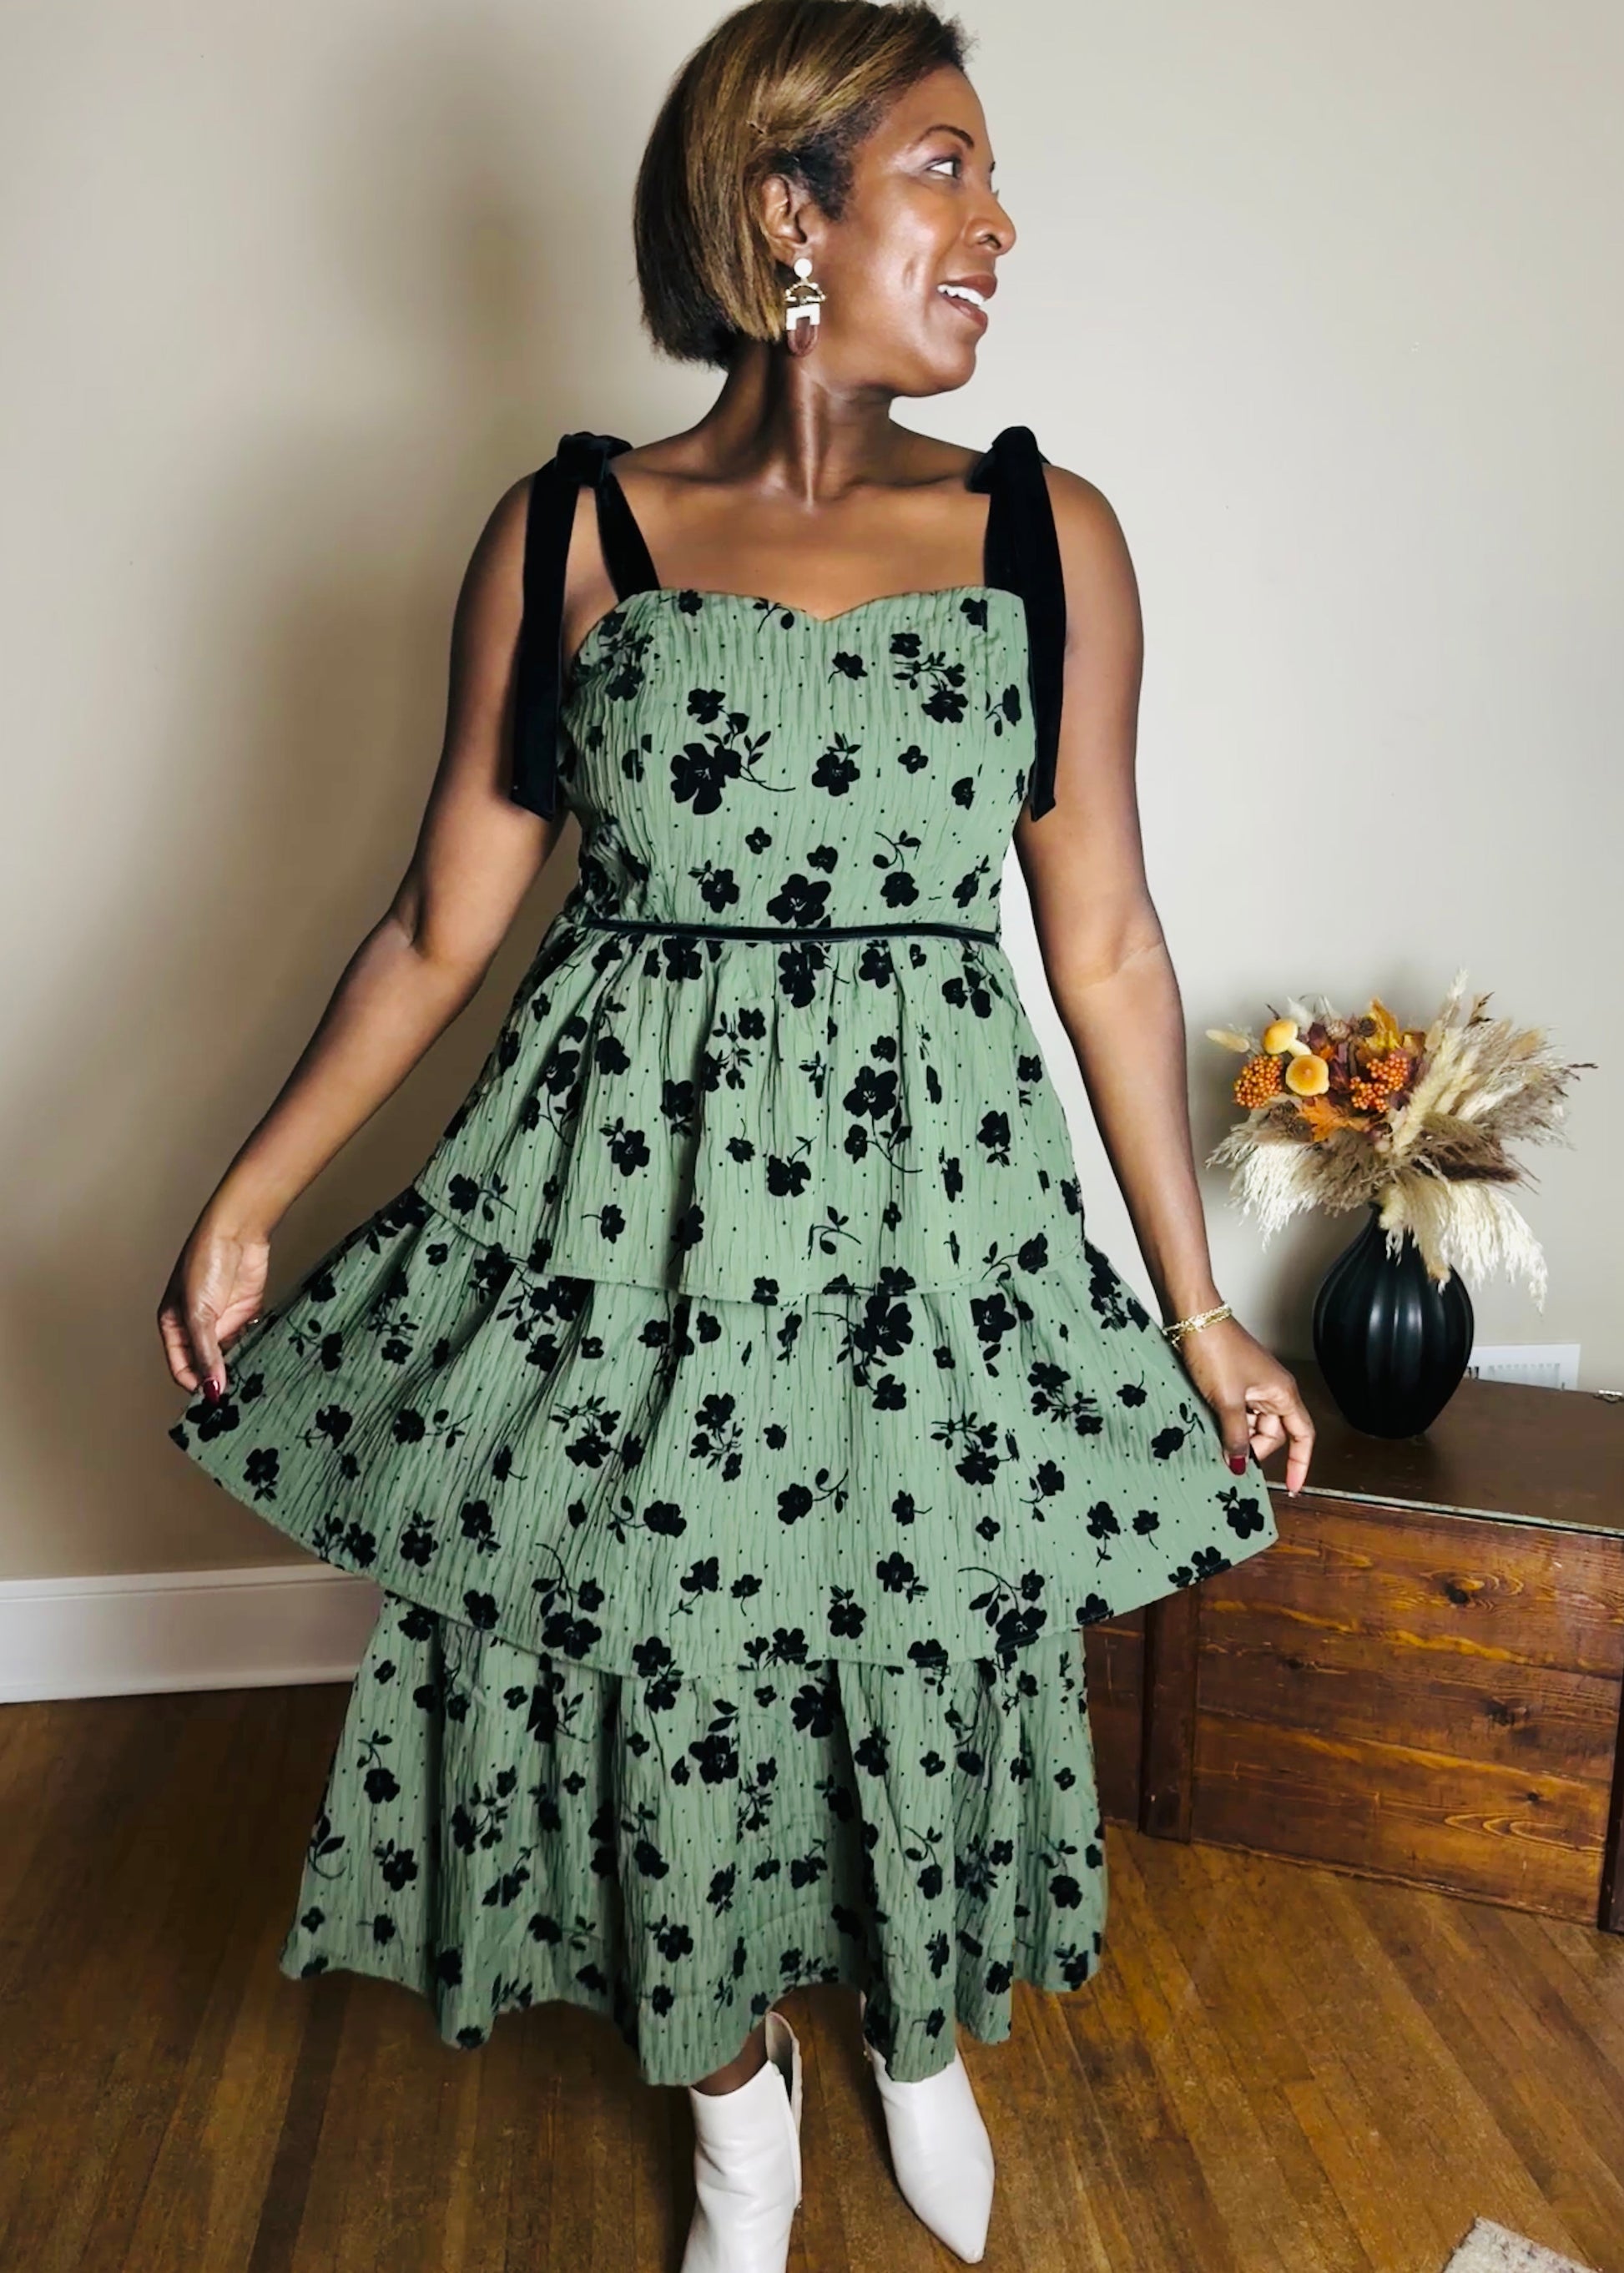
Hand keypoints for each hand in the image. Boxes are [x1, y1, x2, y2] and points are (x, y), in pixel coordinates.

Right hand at [157, 1213, 270, 1403]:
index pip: (181, 1368)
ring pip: (230, 1355)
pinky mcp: (247, 1313)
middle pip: (207, 1365)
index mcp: (174, 1327)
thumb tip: (210, 1390)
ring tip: (254, 1388)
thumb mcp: (199, 1313)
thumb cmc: (203, 1263)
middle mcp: (197, 1328)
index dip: (195, 1385)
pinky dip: (255, 1352)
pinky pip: (250, 1341)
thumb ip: (206, 1353)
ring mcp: (223, 1321)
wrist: (236, 1231)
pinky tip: (265, 1365)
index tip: (214, 1401)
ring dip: (239, 1369)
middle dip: (219, 1381)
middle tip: (237, 1401)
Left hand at [1170, 1315, 1313, 1496]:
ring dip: (1236, 1436)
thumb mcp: (1226, 1401)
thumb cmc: (1216, 1350)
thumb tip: (1241, 1466)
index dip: (1300, 1462)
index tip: (1291, 1487)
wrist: (1191, 1317)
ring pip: (1251, 1423)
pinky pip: (1236, 1412)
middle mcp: (1273, 1389)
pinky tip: (1208, 1428)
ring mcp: (1253, 1385)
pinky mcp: (1233, 1381)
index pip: (1303, 1435)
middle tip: (1229, 1459)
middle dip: (1254, 1449)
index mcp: (1283, 1392)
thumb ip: (1236, 1437)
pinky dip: (1225, 1423)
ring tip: (1214, 1441)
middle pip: (1273, 1432)